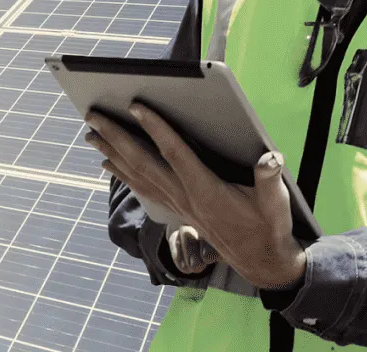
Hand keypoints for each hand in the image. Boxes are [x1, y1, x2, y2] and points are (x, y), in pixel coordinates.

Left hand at [85, 103, 306, 290]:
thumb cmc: (267, 227)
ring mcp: (176, 204)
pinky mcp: (176, 209)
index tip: (136, 107)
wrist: (259, 260)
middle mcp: (183, 196)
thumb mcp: (275, 204)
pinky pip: (142, 188)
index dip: (155, 129)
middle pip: (142, 162)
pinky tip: (108, 163)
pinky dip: (123, 174)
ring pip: (137, 175)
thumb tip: (271, 159)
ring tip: (91, 135)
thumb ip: (269, 180)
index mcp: (205, 189)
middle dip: (116, 138)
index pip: (174, 153)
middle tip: (93, 117)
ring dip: (112, 153)